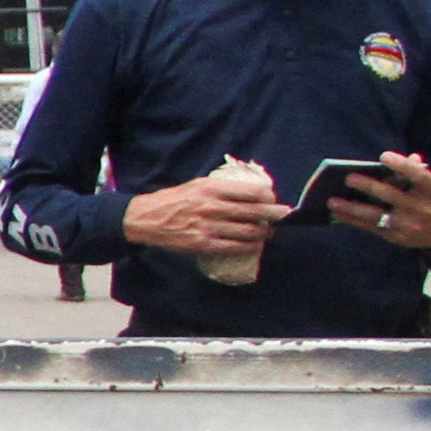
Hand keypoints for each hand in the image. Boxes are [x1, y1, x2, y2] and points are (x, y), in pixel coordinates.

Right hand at [119, 158, 280, 258]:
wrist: (146, 219)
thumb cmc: (174, 199)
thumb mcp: (197, 184)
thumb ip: (222, 187)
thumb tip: (250, 191)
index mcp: (212, 188)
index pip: (252, 192)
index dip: (269, 197)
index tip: (273, 200)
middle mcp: (213, 207)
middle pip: (255, 212)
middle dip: (275, 214)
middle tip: (284, 215)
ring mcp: (208, 227)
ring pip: (248, 231)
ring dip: (264, 232)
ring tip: (268, 232)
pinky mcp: (203, 244)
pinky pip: (235, 247)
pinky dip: (250, 246)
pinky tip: (255, 244)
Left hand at [331, 152, 430, 253]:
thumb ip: (419, 171)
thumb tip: (410, 157)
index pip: (419, 176)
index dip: (402, 166)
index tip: (383, 156)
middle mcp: (421, 208)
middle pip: (391, 196)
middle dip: (369, 187)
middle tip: (348, 178)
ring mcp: (407, 224)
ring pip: (376, 215)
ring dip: (351, 208)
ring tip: (332, 200)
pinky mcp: (395, 236)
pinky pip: (370, 227)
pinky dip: (351, 220)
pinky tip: (336, 213)